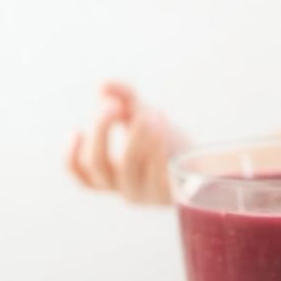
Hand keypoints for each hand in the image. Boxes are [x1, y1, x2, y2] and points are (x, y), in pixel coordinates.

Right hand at [67, 82, 185, 204]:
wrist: (209, 160)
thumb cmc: (168, 139)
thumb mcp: (142, 114)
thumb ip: (124, 98)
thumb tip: (105, 86)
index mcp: (113, 177)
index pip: (82, 176)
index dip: (71, 156)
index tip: (75, 130)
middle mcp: (127, 189)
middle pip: (98, 165)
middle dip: (101, 130)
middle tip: (114, 104)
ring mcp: (149, 194)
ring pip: (129, 166)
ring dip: (136, 135)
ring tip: (151, 111)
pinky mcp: (172, 194)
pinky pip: (157, 170)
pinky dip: (157, 144)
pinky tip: (161, 120)